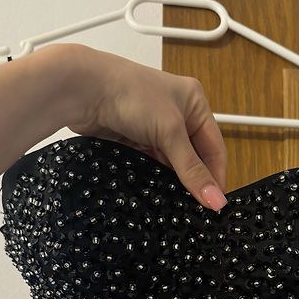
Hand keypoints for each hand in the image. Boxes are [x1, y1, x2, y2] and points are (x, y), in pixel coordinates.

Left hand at [63, 44, 227, 210]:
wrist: (82, 90)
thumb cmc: (129, 92)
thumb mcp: (169, 132)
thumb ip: (192, 169)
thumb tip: (215, 199)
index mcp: (195, 102)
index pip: (215, 147)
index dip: (216, 176)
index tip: (215, 204)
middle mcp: (177, 114)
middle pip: (194, 157)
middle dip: (194, 181)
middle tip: (196, 209)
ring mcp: (153, 127)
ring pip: (171, 164)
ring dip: (172, 181)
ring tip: (177, 204)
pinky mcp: (134, 139)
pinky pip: (151, 165)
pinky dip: (153, 178)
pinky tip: (155, 192)